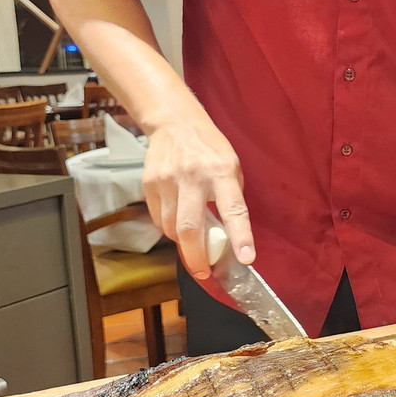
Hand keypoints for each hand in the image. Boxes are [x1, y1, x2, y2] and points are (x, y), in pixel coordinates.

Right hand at [141, 119, 253, 278]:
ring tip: (193, 246)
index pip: (234, 209)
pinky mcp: (149, 184)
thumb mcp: (231, 167)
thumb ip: (229, 198)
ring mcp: (167, 180)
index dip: (240, 237)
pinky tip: (177, 224)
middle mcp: (193, 176)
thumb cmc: (210, 149)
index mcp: (221, 172)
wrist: (175, 123)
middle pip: (190, 228)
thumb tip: (226, 236)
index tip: (246, 259)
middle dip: (197, 258)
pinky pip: (159, 219)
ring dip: (183, 244)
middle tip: (205, 272)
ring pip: (171, 228)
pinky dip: (169, 229)